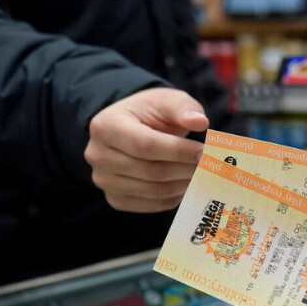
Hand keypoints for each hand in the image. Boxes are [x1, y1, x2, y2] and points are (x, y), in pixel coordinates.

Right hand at [84, 88, 208, 212]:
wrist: (132, 128)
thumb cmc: (151, 113)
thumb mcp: (166, 100)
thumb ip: (183, 108)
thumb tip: (200, 121)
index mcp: (105, 126)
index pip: (145, 145)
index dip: (178, 151)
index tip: (204, 152)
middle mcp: (97, 155)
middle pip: (150, 170)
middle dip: (185, 169)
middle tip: (209, 165)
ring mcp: (103, 180)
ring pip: (153, 190)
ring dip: (183, 184)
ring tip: (201, 173)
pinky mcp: (115, 198)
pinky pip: (150, 204)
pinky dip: (174, 197)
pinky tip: (186, 184)